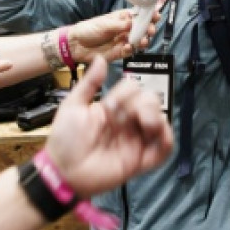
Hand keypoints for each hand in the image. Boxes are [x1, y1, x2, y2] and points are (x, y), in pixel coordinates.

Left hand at [43, 57, 172, 197]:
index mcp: (113, 109)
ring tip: (142, 124)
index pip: (134, 90)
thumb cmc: (65, 140)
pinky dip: (167, 139)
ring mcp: (135, 141)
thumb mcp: (73, 105)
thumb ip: (89, 83)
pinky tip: (157, 133)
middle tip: (121, 118)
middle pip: (151, 102)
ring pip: (160, 122)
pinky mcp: (140, 161)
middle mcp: (126, 123)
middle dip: (141, 104)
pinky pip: (164, 150)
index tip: (109, 107)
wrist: (63, 171)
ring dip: (155, 117)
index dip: (125, 94)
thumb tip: (101, 59)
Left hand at [68, 9, 159, 62]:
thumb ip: (119, 25)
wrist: (76, 45)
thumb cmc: (88, 29)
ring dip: (143, 40)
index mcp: (122, 17)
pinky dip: (132, 50)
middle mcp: (125, 29)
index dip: (148, 14)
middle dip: (149, 29)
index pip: (139, 15)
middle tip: (150, 30)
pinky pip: (130, 51)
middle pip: (142, 28)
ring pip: (139, 40)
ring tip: (142, 41)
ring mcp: (123, 40)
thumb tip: (132, 23)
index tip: (156, 15)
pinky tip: (128, 48)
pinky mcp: (120, 52)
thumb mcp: (104, 24)